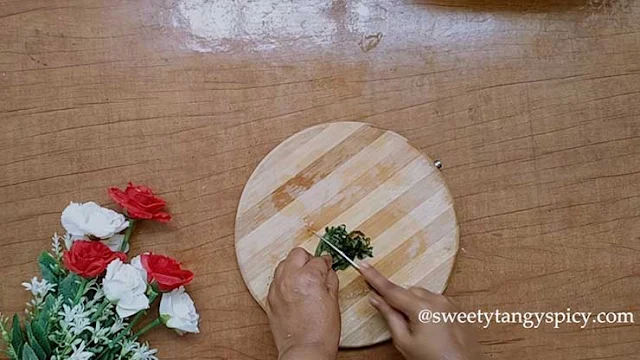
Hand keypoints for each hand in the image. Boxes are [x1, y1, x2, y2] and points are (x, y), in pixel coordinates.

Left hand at [266, 248, 340, 359]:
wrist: (305, 351)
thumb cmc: (321, 331)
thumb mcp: (333, 302)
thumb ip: (330, 280)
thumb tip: (328, 271)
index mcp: (308, 277)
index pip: (318, 259)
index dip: (326, 262)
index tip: (328, 264)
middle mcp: (289, 279)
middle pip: (297, 254)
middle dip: (308, 258)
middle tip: (315, 269)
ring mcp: (277, 288)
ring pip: (283, 264)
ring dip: (294, 267)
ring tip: (303, 279)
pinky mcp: (270, 299)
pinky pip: (276, 280)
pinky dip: (285, 281)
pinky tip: (293, 291)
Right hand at [360, 262, 482, 359]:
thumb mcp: (404, 342)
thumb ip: (389, 316)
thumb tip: (376, 300)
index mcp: (422, 307)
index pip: (391, 290)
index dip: (374, 277)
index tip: (363, 265)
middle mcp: (437, 299)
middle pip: (407, 292)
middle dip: (398, 302)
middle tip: (398, 323)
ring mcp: (448, 303)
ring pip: (421, 296)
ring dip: (414, 307)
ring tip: (419, 332)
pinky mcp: (456, 308)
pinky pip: (434, 301)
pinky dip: (427, 310)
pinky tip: (430, 330)